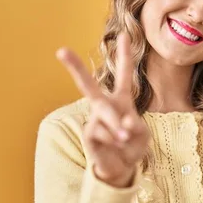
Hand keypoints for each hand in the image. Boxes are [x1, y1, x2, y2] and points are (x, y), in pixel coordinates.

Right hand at [56, 32, 149, 187]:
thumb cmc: (132, 145)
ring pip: (108, 116)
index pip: (123, 74)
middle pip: (87, 84)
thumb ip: (134, 126)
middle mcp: (104, 105)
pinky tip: (114, 146)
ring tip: (124, 140)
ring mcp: (94, 119)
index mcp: (121, 99)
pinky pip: (103, 132)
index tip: (123, 35)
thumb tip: (120, 125)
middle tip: (60, 50)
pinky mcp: (88, 133)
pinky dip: (114, 140)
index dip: (124, 55)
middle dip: (74, 67)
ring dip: (120, 130)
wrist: (121, 167)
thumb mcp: (142, 135)